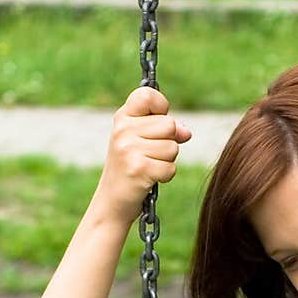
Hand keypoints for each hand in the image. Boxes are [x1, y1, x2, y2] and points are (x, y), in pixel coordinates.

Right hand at [95, 84, 192, 222]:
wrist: (112, 203)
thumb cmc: (130, 170)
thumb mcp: (140, 143)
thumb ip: (163, 131)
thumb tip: (186, 132)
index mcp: (122, 118)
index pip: (147, 95)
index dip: (161, 106)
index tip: (159, 118)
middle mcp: (123, 130)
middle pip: (169, 125)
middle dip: (168, 142)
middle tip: (150, 155)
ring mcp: (129, 149)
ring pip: (172, 147)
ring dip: (167, 161)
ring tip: (149, 168)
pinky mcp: (138, 169)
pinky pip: (170, 167)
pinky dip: (165, 176)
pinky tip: (150, 179)